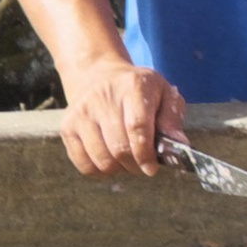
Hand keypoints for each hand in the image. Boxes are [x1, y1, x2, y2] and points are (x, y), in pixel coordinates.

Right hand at [58, 53, 184, 178]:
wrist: (97, 75)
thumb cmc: (136, 89)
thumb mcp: (162, 92)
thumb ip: (172, 118)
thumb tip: (179, 144)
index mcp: (132, 86)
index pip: (137, 127)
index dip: (146, 154)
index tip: (152, 167)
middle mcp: (102, 98)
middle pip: (119, 148)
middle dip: (135, 165)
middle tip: (142, 165)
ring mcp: (81, 113)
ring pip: (102, 160)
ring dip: (118, 169)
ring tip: (126, 161)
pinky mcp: (67, 127)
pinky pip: (84, 164)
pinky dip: (99, 171)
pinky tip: (109, 160)